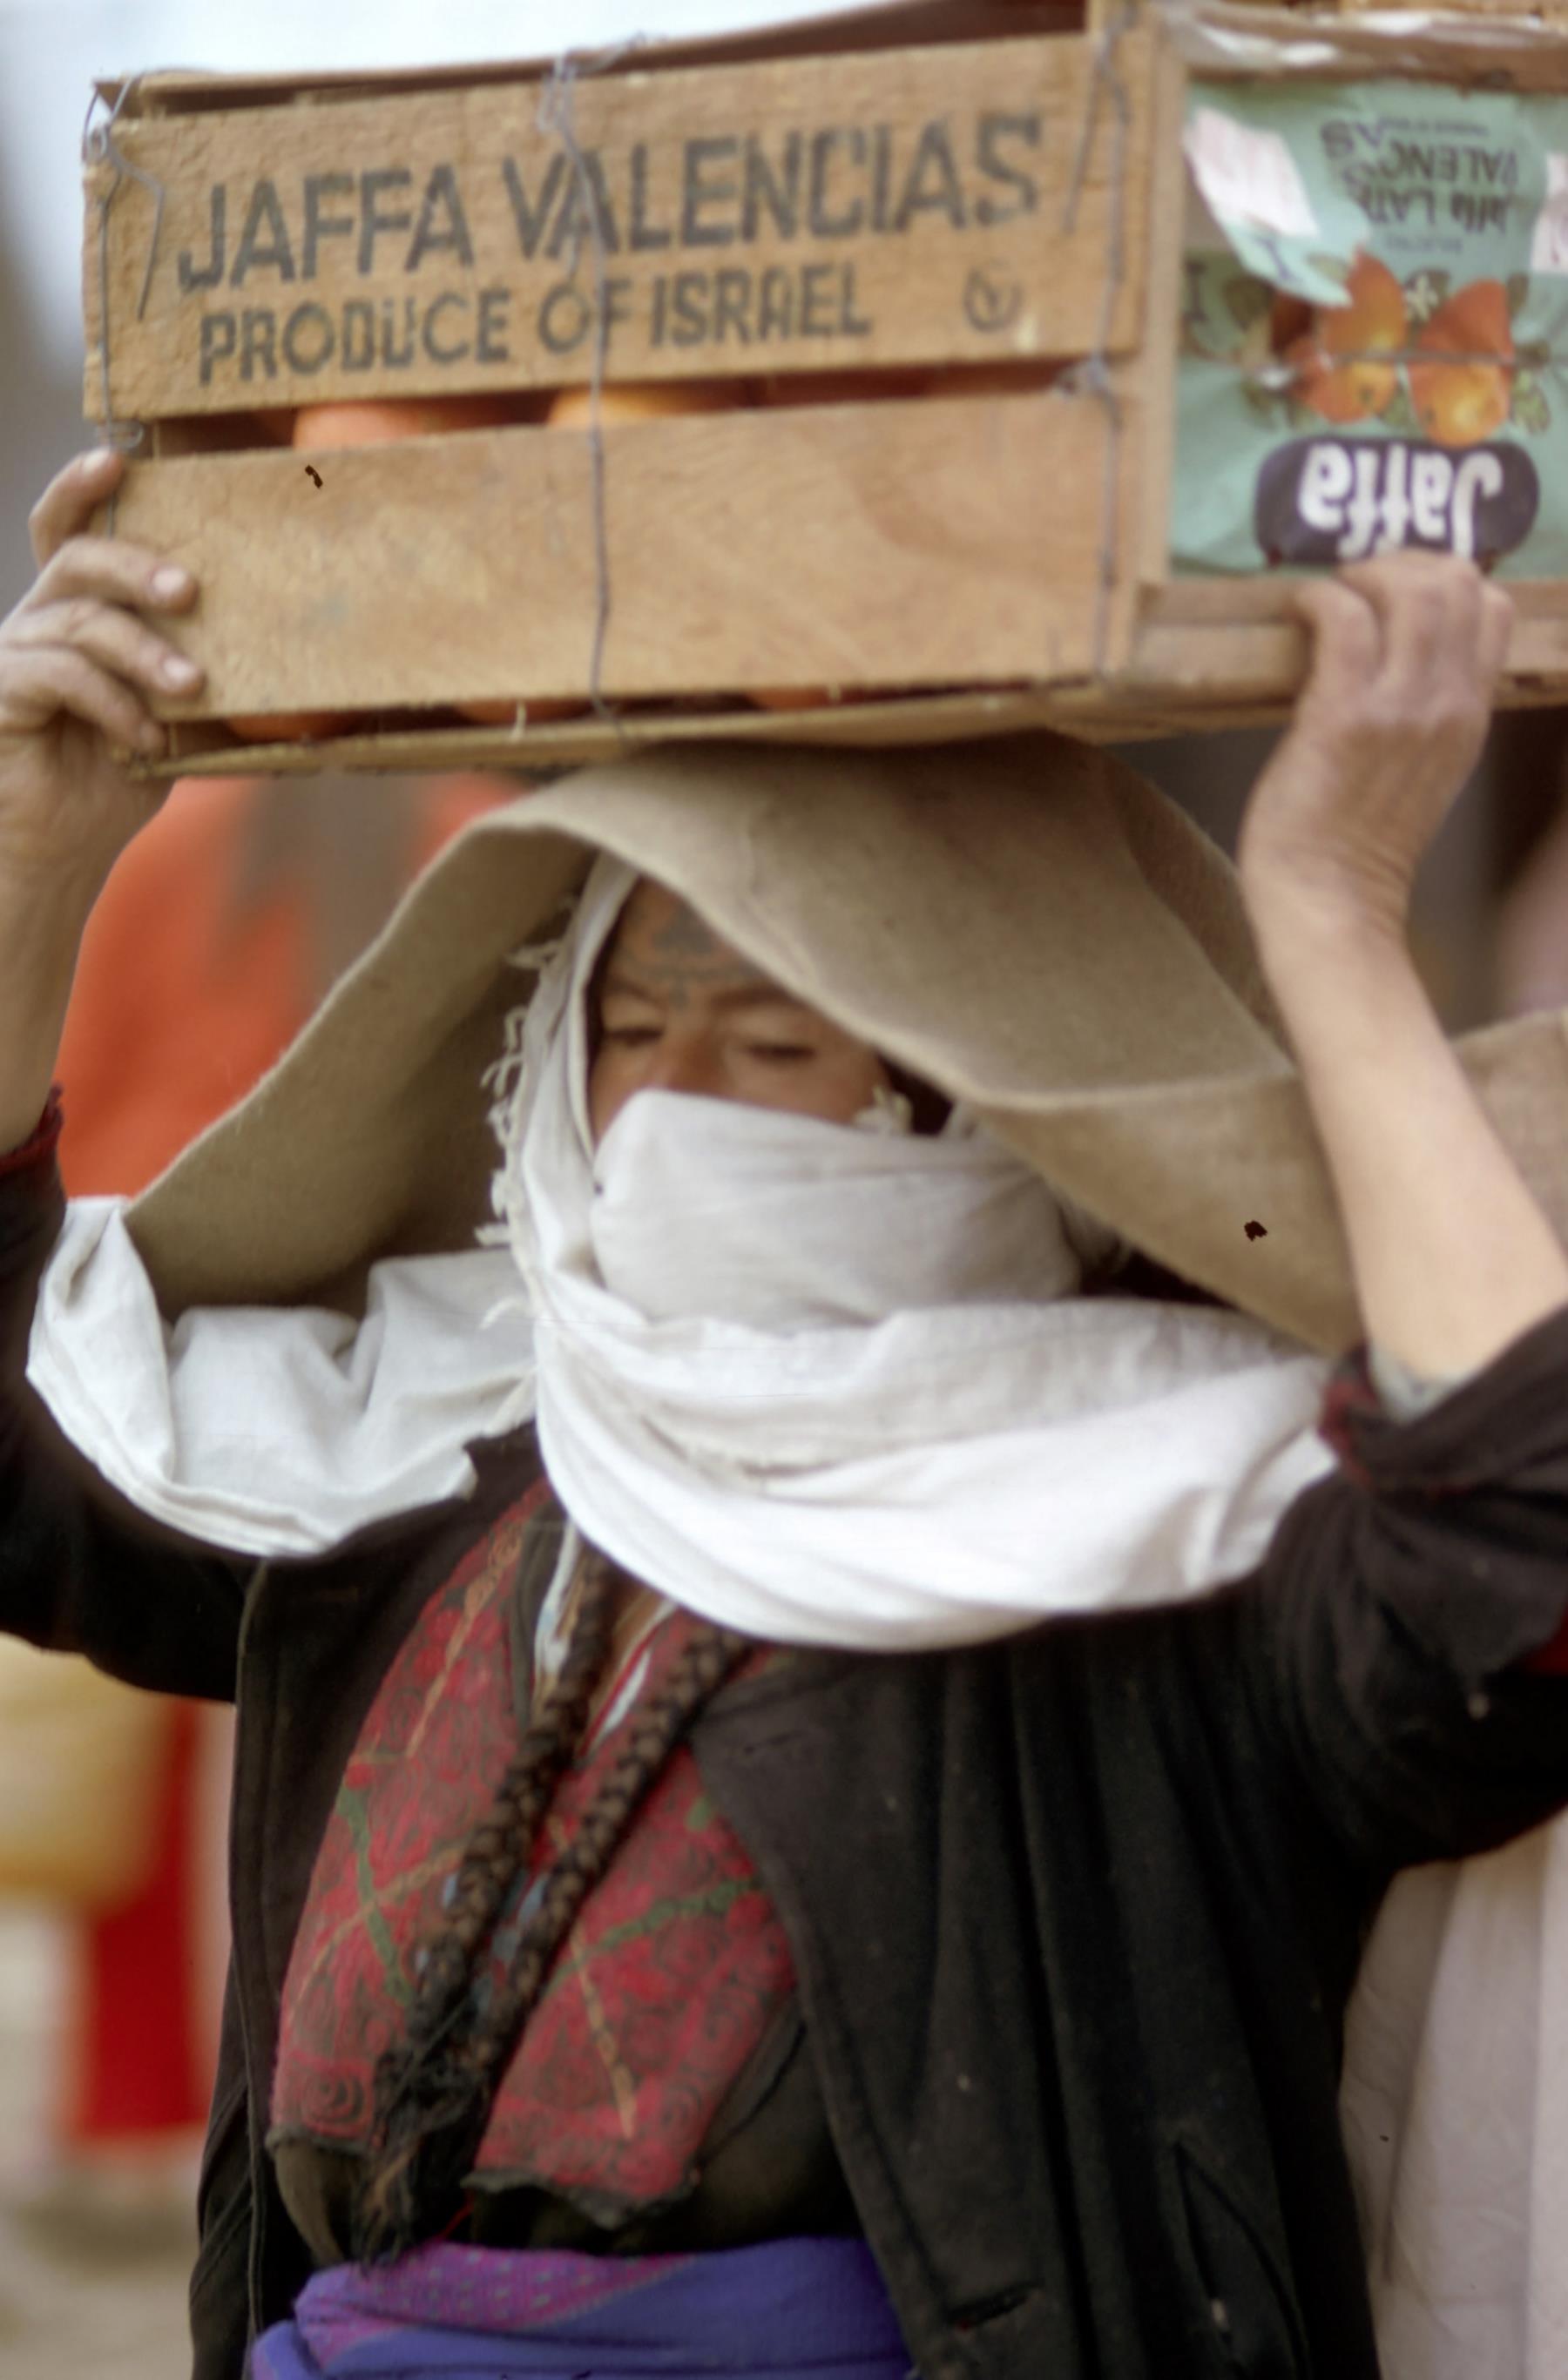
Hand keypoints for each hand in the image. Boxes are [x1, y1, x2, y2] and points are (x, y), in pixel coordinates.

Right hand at [0, 446, 202, 903]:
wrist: (60, 849)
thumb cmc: (116, 780)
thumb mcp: (177, 723)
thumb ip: (208, 684)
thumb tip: (299, 672)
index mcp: (75, 613)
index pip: (70, 532)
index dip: (84, 489)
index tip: (117, 457)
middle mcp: (37, 620)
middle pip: (79, 559)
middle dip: (136, 564)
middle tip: (189, 590)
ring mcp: (12, 653)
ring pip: (81, 622)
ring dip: (144, 653)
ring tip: (192, 688)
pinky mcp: (0, 693)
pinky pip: (60, 675)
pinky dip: (112, 702)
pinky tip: (146, 739)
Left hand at [1237, 552, 1512, 949]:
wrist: (1330, 902)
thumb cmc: (1357, 844)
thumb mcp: (1424, 771)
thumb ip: (1428, 713)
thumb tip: (1400, 655)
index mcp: (1471, 717)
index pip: (1495, 608)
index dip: (1445, 576)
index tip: (1396, 588)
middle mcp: (1447, 706)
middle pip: (1458, 584)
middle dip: (1400, 561)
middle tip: (1355, 582)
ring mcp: (1400, 710)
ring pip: (1411, 591)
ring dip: (1361, 574)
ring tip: (1329, 594)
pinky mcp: (1342, 717)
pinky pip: (1344, 621)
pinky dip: (1318, 599)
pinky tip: (1298, 611)